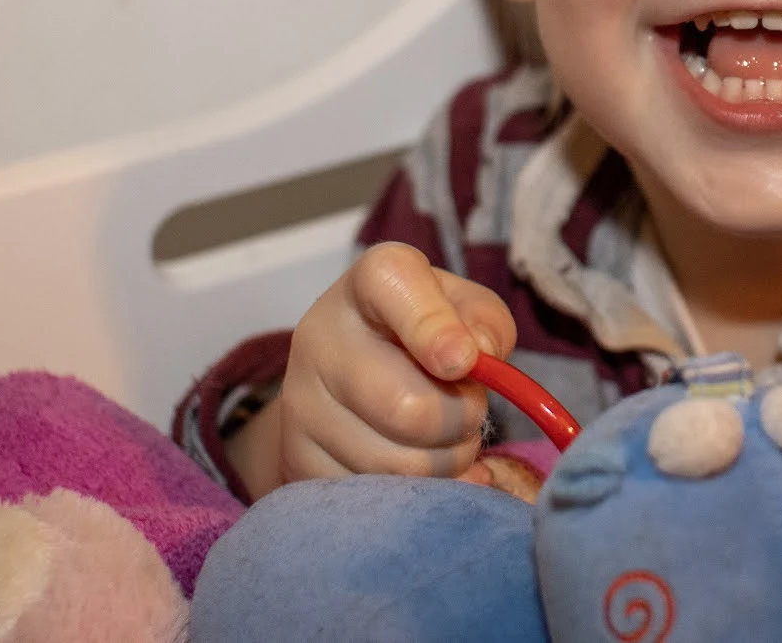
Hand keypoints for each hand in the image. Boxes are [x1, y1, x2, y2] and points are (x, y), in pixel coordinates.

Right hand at [240, 243, 518, 497]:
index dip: (436, 332)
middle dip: (463, 420)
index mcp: (373, 281)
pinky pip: (377, 501)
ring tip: (444, 438)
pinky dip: (416, 494)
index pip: (397, 291)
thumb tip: (478, 356)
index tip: (464, 362)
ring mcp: (300, 403)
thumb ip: (485, 324)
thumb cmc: (426, 335)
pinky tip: (414, 464)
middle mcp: (321, 335)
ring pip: (400, 466)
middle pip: (409, 409)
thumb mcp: (466, 310)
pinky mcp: (296, 460)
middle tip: (469, 410)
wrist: (348, 375)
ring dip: (447, 462)